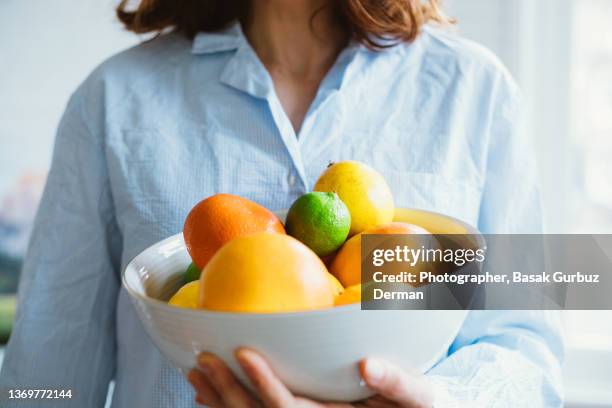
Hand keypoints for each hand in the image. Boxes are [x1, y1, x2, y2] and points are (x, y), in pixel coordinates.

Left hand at [187, 348, 433, 407]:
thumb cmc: (420, 406)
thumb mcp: (420, 396)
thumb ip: (398, 385)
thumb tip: (368, 365)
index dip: (265, 383)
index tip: (243, 353)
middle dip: (229, 392)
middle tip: (202, 361)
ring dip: (221, 400)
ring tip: (195, 374)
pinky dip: (230, 406)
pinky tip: (208, 393)